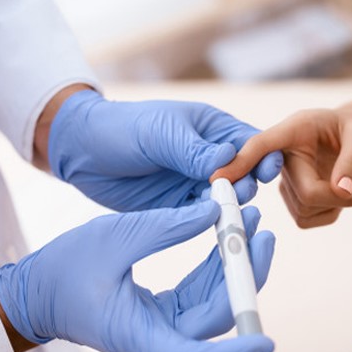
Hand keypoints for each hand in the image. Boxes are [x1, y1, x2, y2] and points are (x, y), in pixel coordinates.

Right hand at [0, 201, 275, 351]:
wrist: (35, 290)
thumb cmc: (63, 269)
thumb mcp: (114, 237)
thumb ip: (166, 227)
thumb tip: (213, 213)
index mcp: (137, 333)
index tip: (266, 343)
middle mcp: (155, 335)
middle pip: (215, 318)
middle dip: (244, 277)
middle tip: (262, 234)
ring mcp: (159, 324)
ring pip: (211, 303)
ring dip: (232, 267)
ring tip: (249, 224)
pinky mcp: (160, 310)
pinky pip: (197, 291)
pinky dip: (213, 266)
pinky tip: (224, 236)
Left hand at [47, 90, 282, 210]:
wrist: (84, 152)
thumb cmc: (123, 128)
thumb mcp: (160, 133)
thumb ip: (194, 150)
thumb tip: (231, 158)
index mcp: (211, 129)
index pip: (248, 142)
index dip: (262, 155)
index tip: (267, 169)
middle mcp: (209, 157)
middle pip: (243, 173)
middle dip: (247, 182)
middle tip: (240, 191)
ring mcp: (194, 182)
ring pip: (226, 198)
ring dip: (230, 204)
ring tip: (227, 208)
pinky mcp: (179, 205)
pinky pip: (203, 215)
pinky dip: (211, 220)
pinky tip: (214, 223)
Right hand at [213, 108, 351, 227]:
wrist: (350, 135)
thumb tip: (343, 190)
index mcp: (290, 132)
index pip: (260, 147)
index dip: (238, 163)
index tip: (216, 179)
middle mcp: (279, 159)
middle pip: (306, 194)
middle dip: (342, 198)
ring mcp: (284, 183)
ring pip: (308, 211)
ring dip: (342, 205)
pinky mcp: (292, 201)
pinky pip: (310, 219)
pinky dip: (334, 212)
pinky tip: (342, 193)